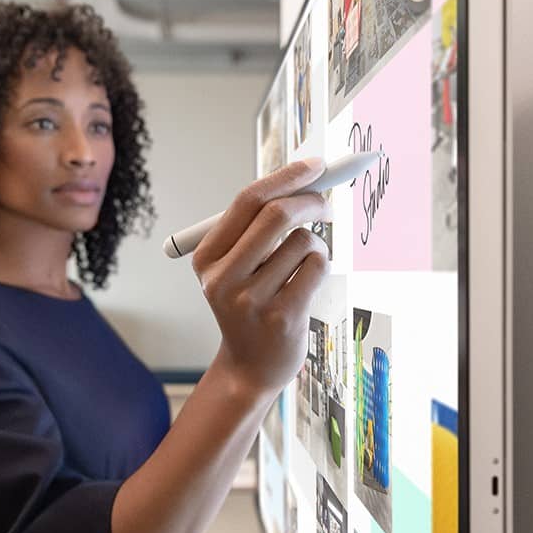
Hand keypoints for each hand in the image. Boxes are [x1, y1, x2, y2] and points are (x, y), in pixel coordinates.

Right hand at [192, 158, 331, 393]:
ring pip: (302, 241)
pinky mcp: (282, 317)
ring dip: (314, 244)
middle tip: (325, 205)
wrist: (249, 367)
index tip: (315, 165)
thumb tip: (306, 177)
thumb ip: (258, 225)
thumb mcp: (236, 266)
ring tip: (302, 265)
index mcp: (207, 258)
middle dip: (310, 200)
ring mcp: (252, 300)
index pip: (247, 201)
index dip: (285, 176)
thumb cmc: (249, 304)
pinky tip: (306, 285)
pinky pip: (317, 267)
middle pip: (275, 214)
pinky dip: (321, 266)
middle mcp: (223, 278)